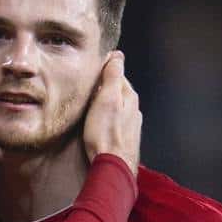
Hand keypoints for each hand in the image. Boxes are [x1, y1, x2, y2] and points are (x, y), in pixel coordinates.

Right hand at [82, 50, 141, 175]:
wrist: (113, 166)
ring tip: (90, 102)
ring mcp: (131, 124)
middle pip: (118, 90)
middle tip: (87, 84)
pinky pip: (115, 120)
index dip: (104, 69)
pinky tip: (98, 122)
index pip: (118, 74)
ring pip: (117, 106)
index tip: (92, 67)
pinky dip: (107, 116)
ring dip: (105, 102)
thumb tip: (118, 55)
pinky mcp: (125, 137)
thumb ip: (113, 77)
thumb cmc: (106, 133)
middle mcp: (134, 109)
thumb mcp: (107, 99)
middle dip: (104, 86)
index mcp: (129, 96)